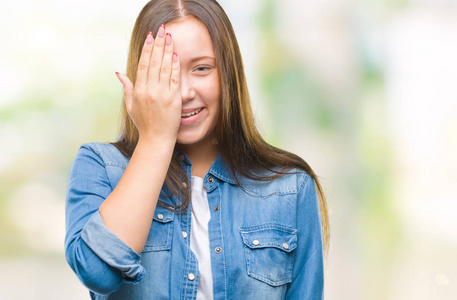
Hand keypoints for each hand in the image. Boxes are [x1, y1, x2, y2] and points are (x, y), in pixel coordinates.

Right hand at [116, 25, 180, 142]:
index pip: (143, 64)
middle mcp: (150, 90)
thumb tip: (119, 73)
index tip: (150, 36)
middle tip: (162, 31)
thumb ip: (127, 88)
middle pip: (154, 62)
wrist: (156, 139)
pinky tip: (176, 55)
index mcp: (139, 91)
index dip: (147, 49)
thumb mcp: (131, 106)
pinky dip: (175, 66)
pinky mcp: (174, 99)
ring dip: (168, 51)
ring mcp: (162, 94)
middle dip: (158, 44)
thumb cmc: (144, 124)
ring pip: (164, 68)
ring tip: (170, 38)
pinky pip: (174, 79)